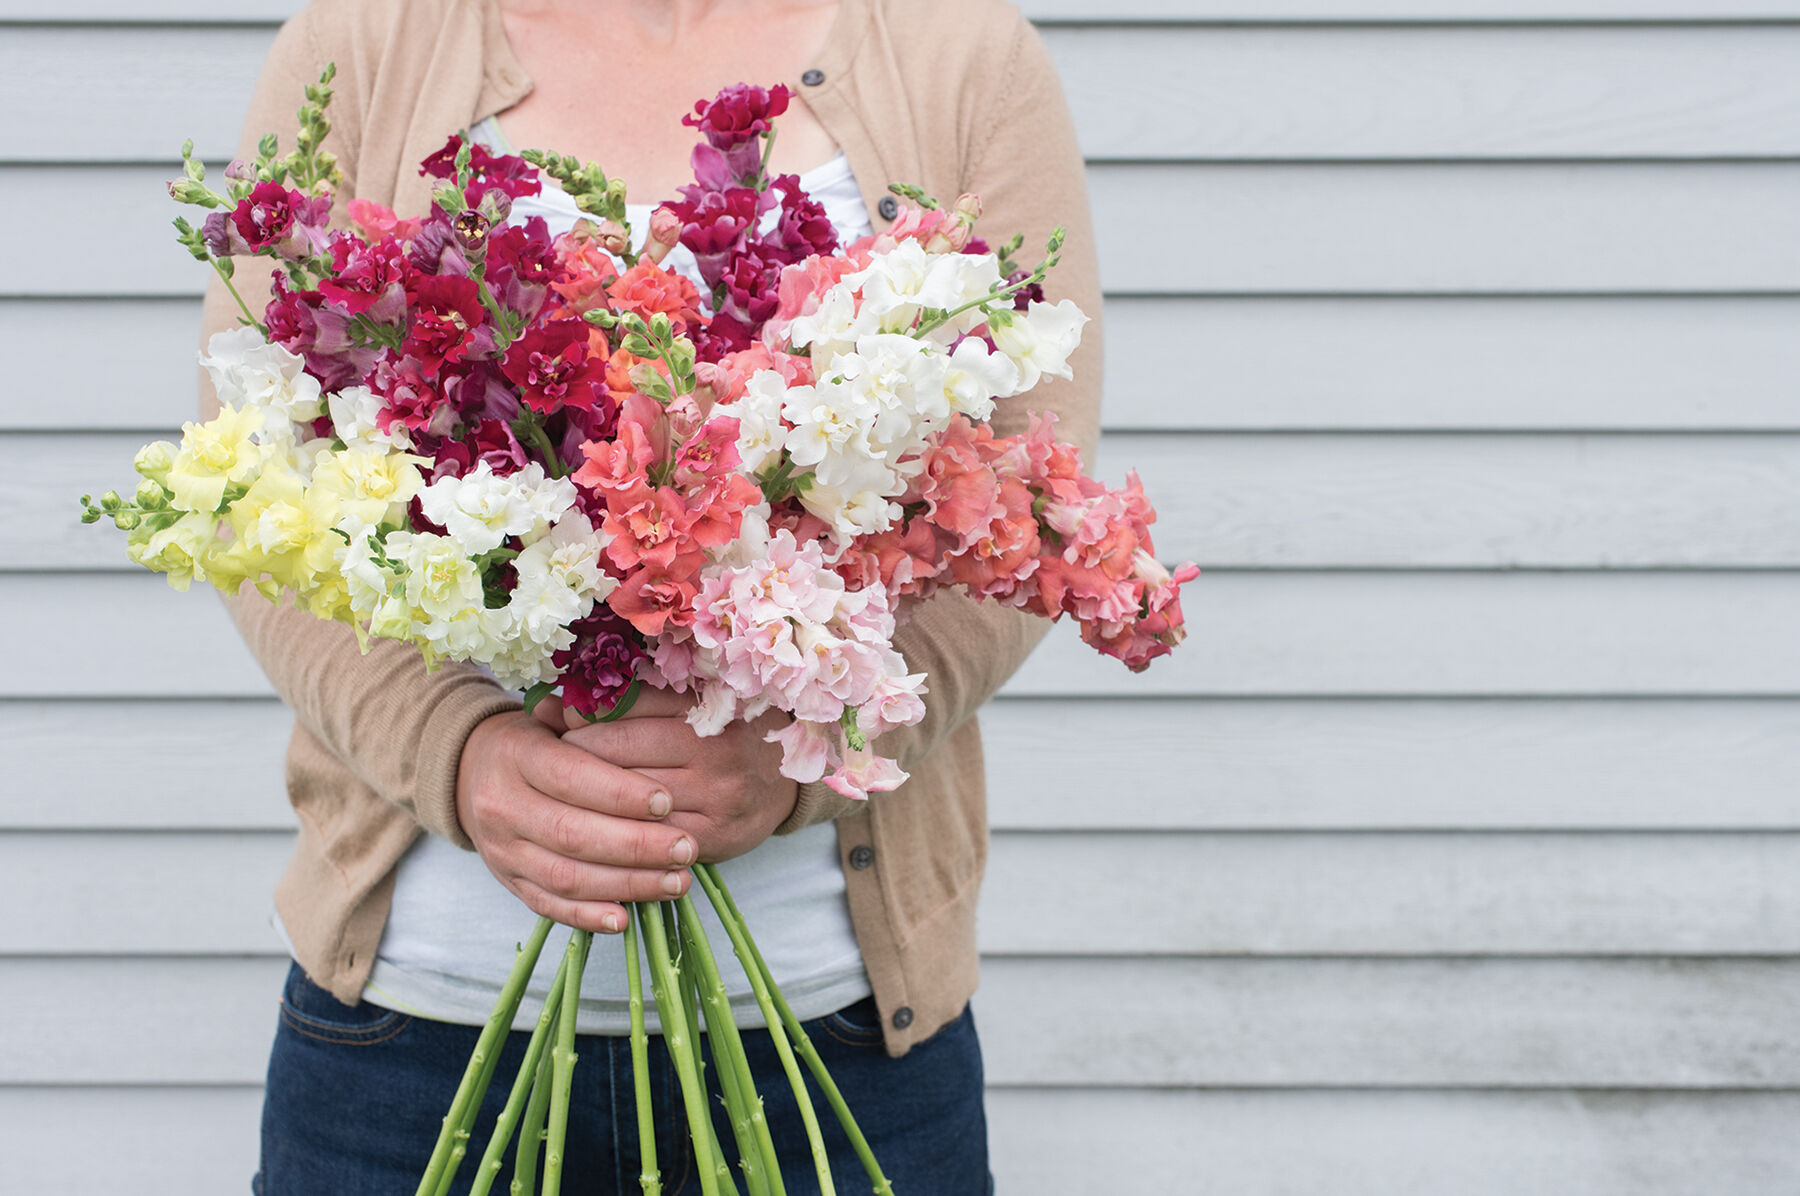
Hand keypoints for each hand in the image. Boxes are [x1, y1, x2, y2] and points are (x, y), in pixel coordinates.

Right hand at [455, 710, 696, 933]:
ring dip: (627, 884)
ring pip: (566, 877)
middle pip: (572, 833)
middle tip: (686, 847)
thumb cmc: (539, 742)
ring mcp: (503, 850)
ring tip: (677, 881)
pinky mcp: (510, 882)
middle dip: (636, 845)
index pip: (570, 776)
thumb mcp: (558, 720)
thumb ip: (595, 723)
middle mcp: (503, 805)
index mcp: (516, 755)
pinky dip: (588, 917)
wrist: (475, 773)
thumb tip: (635, 710)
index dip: (621, 793)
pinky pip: (549, 906)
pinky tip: (626, 919)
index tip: (668, 801)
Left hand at [534, 689, 799, 863]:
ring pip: (629, 799)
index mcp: (706, 706)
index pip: (625, 705)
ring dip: (587, 798)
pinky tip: (596, 826)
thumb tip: (549, 707)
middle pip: (619, 751)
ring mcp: (716, 797)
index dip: (583, 714)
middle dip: (574, 755)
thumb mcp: (687, 704)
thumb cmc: (726, 734)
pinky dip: (617, 832)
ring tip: (565, 793)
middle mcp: (714, 749)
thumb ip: (625, 702)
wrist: (786, 781)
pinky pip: (649, 839)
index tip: (562, 720)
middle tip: (551, 760)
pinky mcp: (715, 838)